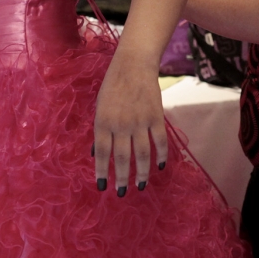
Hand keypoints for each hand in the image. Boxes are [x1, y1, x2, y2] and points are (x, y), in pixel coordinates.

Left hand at [93, 52, 169, 195]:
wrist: (134, 65)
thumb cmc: (113, 86)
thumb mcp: (99, 107)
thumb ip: (100, 130)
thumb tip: (97, 153)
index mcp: (103, 122)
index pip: (101, 153)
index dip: (102, 171)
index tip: (103, 186)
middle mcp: (120, 124)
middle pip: (122, 158)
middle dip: (121, 178)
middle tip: (121, 192)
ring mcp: (140, 121)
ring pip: (142, 154)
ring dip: (142, 172)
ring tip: (140, 185)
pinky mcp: (156, 117)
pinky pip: (160, 141)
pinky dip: (161, 156)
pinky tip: (159, 166)